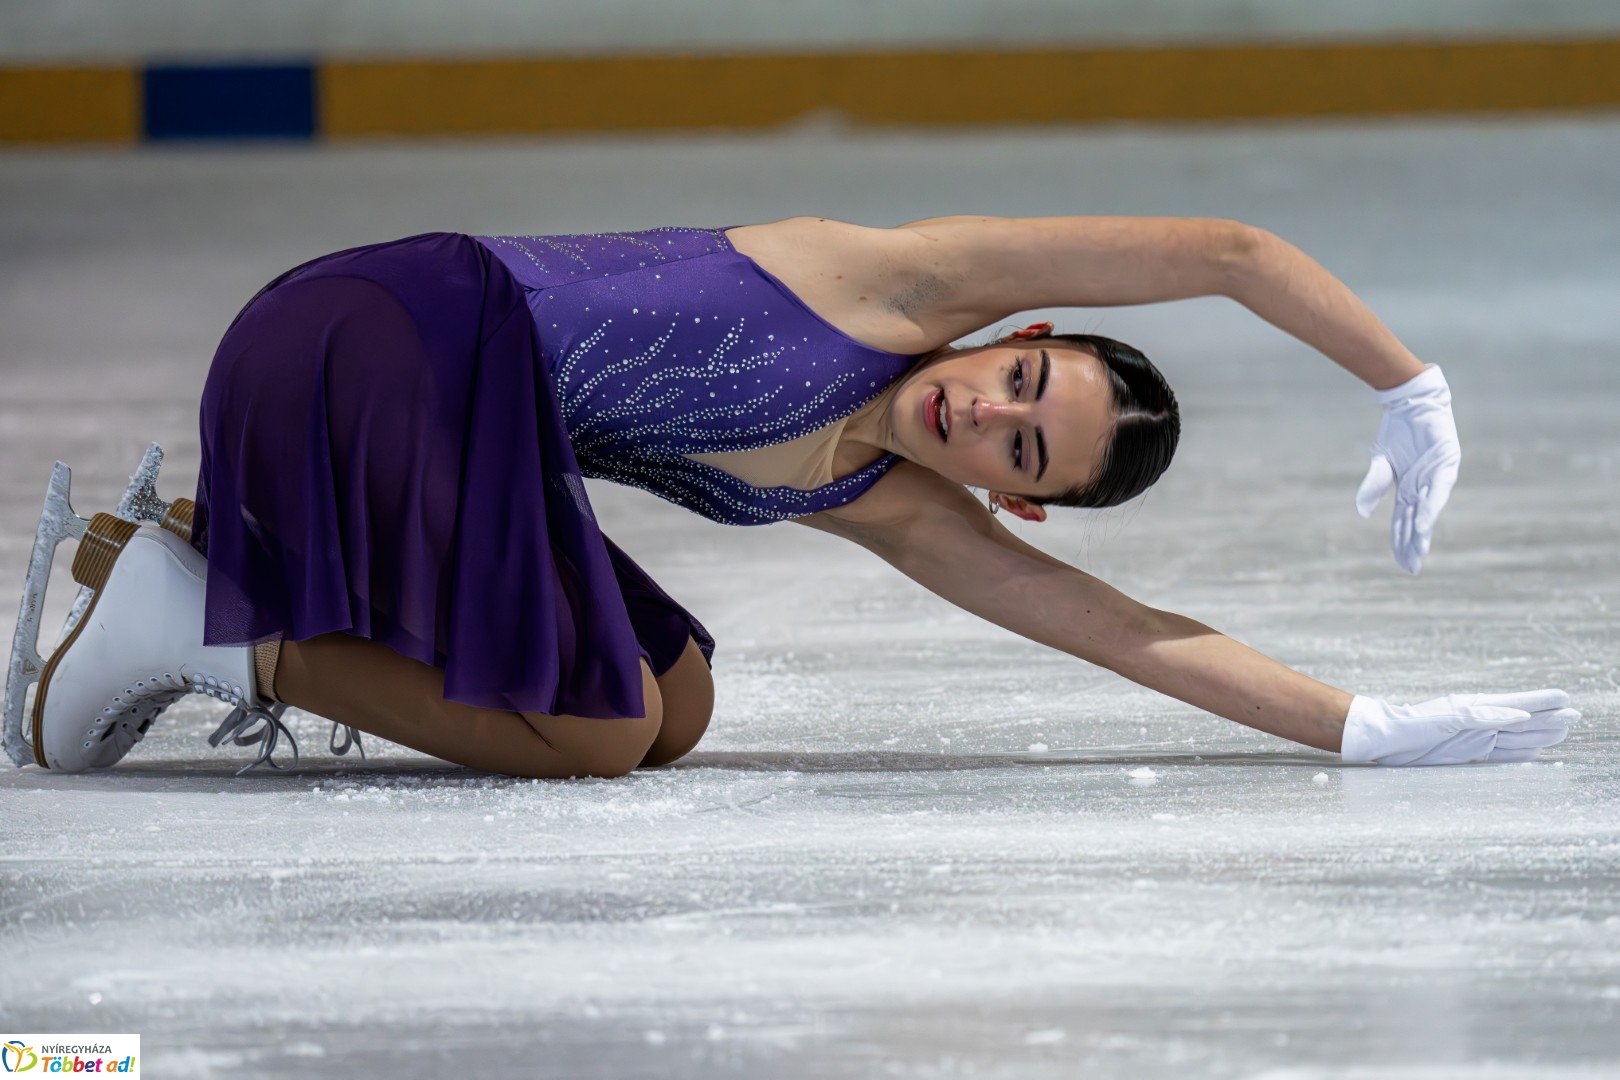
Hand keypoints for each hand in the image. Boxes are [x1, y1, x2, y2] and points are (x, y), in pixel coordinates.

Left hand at [1340, 689, 1576, 765]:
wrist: (1387, 739)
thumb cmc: (1414, 725)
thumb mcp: (1450, 718)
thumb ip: (1484, 717)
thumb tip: (1520, 716)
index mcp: (1478, 707)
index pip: (1518, 704)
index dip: (1542, 702)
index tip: (1565, 697)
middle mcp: (1481, 721)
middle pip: (1524, 722)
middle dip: (1550, 719)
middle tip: (1575, 716)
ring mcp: (1476, 737)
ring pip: (1517, 737)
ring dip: (1540, 735)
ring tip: (1562, 731)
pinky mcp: (1468, 752)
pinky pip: (1501, 753)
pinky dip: (1520, 752)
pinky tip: (1533, 751)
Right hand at [1353, 364, 1459, 574]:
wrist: (1410, 403)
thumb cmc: (1397, 432)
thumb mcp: (1380, 462)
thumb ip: (1374, 486)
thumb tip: (1362, 513)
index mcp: (1408, 490)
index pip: (1404, 523)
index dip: (1402, 544)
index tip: (1403, 566)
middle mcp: (1424, 488)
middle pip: (1417, 522)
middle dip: (1414, 544)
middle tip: (1412, 568)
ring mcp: (1436, 477)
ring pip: (1428, 509)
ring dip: (1422, 529)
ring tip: (1418, 550)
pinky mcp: (1446, 464)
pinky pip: (1438, 490)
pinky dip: (1430, 506)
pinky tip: (1423, 522)